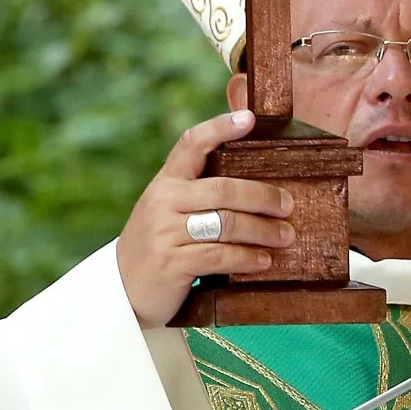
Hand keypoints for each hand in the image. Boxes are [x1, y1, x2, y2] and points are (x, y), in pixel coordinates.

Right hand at [116, 110, 297, 327]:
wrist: (122, 290)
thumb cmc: (159, 246)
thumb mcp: (167, 211)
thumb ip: (198, 194)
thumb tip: (255, 184)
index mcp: (165, 182)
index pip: (192, 143)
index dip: (220, 127)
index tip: (249, 118)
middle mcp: (163, 201)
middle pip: (223, 189)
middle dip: (261, 196)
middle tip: (288, 205)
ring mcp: (165, 232)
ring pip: (226, 223)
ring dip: (263, 230)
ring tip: (286, 236)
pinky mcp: (171, 263)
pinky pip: (220, 256)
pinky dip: (247, 258)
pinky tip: (264, 261)